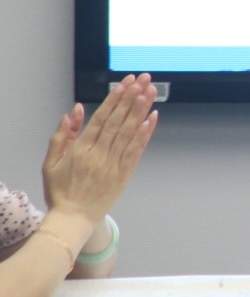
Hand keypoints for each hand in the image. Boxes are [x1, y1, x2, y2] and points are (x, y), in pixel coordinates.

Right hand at [42, 74, 157, 224]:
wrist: (74, 218)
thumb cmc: (60, 190)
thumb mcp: (50, 162)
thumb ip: (62, 136)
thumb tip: (75, 111)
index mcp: (80, 149)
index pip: (101, 117)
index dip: (115, 98)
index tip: (125, 83)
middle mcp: (99, 154)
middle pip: (118, 120)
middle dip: (132, 97)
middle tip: (143, 78)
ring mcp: (114, 163)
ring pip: (130, 132)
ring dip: (141, 110)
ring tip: (151, 91)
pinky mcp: (125, 173)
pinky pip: (137, 150)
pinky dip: (145, 133)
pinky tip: (152, 118)